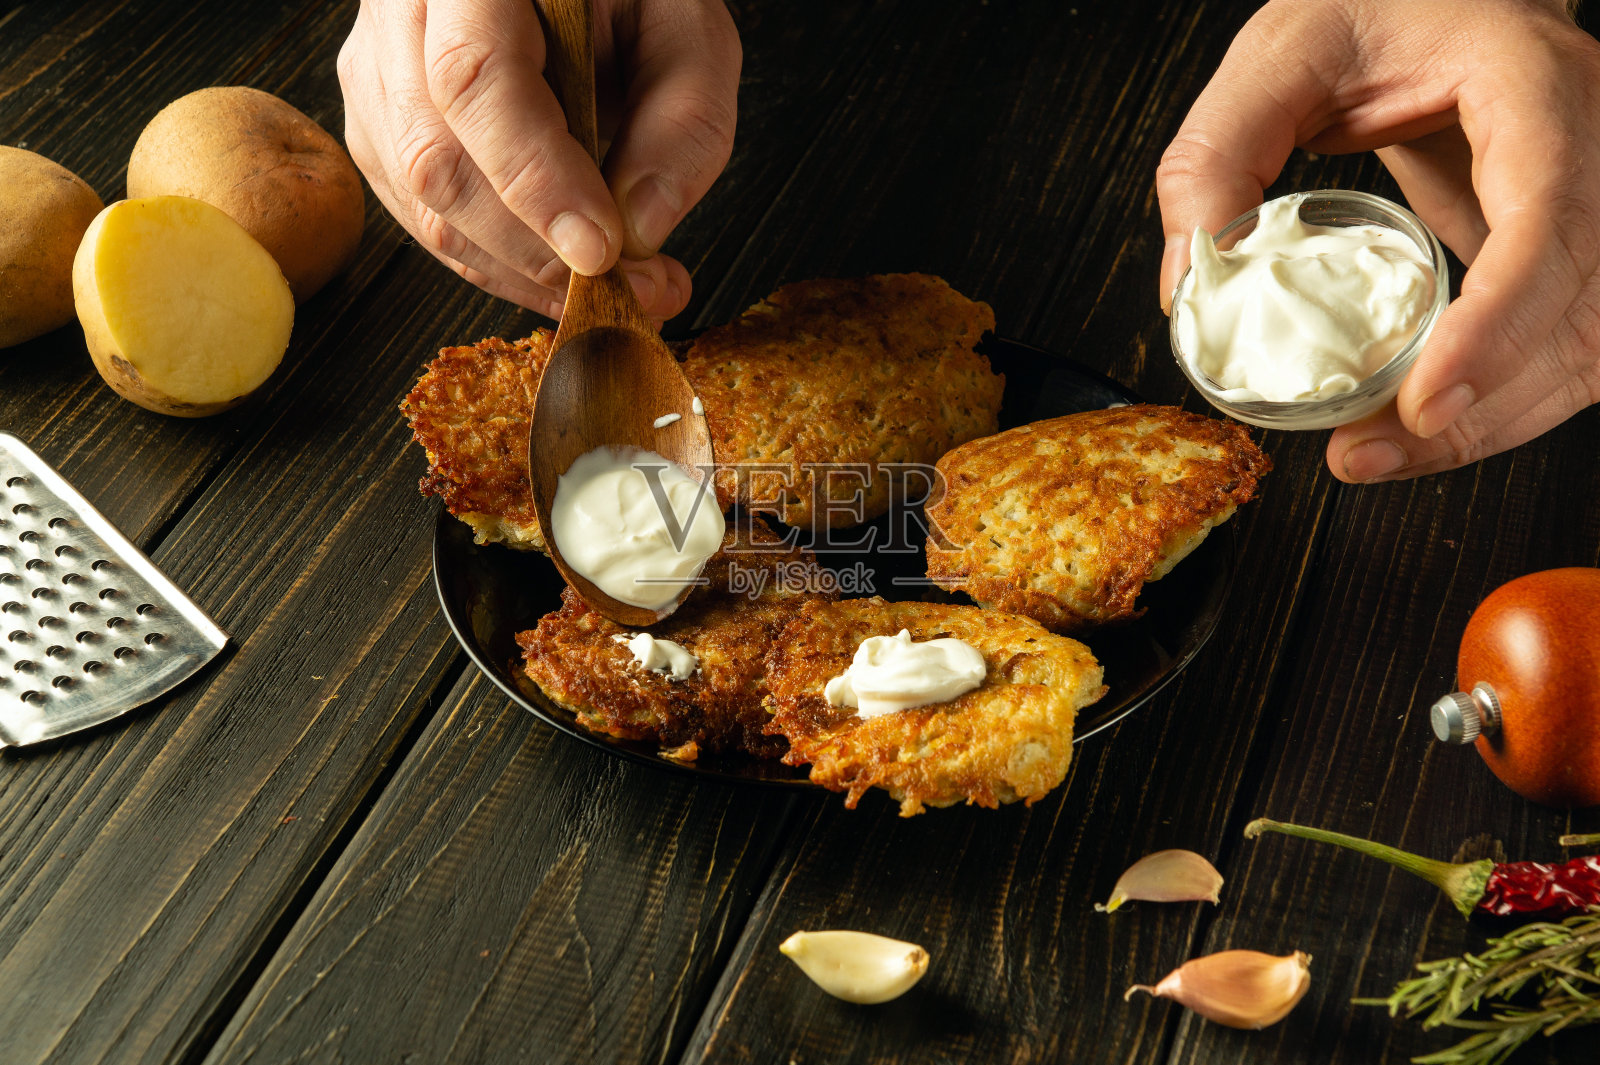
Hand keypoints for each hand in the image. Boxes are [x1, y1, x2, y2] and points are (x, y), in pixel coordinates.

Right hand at [337, 0, 739, 320]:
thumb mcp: (687, 27)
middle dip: (536, 251)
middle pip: (434, 158)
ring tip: (618, 286)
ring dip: (524, 272)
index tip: (601, 250)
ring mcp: (377, 74)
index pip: (473, 79)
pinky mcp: (382, 128)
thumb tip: (641, 231)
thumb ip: (684, 117)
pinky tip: (564, 268)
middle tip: (634, 290)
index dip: (535, 179)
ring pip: (425, 206)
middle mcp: (401, 14)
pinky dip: (501, 264)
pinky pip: (426, 221)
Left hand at [1156, 0, 1599, 481]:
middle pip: (1581, 306)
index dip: (1498, 323)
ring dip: (1491, 422)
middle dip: (1481, 403)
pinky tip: (1420, 426)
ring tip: (1377, 455)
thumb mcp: (1278, 56)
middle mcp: (1592, 142)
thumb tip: (1190, 286)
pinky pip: (1567, 345)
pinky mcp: (1571, 246)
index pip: (1548, 215)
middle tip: (1365, 454)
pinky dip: (1501, 401)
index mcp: (1533, 82)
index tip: (1426, 399)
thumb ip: (1216, 156)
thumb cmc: (1375, 9)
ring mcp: (1597, 199)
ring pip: (1588, 345)